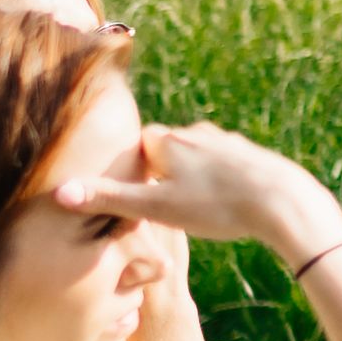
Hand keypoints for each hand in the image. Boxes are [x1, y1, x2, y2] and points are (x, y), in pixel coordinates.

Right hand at [58, 119, 341, 275]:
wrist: (282, 201)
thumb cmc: (216, 205)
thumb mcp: (156, 207)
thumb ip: (109, 200)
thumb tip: (59, 193)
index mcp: (168, 141)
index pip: (138, 145)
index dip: (131, 167)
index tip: (130, 189)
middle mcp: (197, 133)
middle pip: (167, 149)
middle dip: (159, 171)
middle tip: (157, 202)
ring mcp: (227, 142)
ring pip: (197, 158)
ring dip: (189, 177)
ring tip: (190, 206)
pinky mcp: (252, 157)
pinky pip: (224, 168)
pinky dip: (217, 183)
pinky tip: (223, 204)